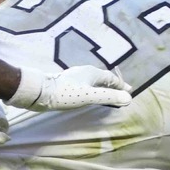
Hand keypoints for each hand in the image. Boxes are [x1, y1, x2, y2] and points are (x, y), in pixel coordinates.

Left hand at [9, 65, 131, 110]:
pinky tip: (88, 96)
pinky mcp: (67, 84)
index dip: (120, 85)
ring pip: (93, 81)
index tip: (129, 91)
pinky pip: (85, 86)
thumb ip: (108, 96)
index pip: (111, 78)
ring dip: (102, 87)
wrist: (40, 92)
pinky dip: (92, 90)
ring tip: (107, 94)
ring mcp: (74, 77)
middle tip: (120, 93)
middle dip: (112, 85)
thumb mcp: (90, 96)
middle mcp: (84, 72)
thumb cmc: (66, 93)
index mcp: (92, 72)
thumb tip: (128, 98)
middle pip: (102, 78)